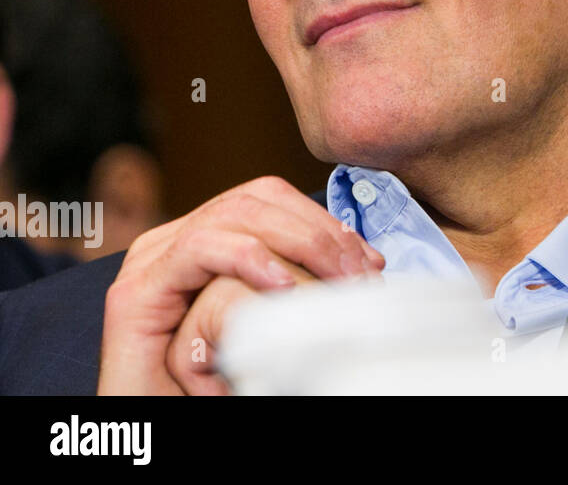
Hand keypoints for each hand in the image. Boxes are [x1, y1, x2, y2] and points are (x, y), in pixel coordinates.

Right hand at [98, 176, 383, 394]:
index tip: (369, 261)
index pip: (273, 200)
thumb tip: (368, 258)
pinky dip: (249, 257)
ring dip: (300, 242)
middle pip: (257, 200)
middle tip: (359, 274)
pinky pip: (199, 248)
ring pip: (235, 215)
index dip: (325, 222)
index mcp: (208, 240)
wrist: (160, 430)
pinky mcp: (135, 293)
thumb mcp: (275, 318)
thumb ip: (306, 278)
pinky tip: (284, 285)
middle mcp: (174, 241)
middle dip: (320, 231)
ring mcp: (151, 262)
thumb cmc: (220, 384)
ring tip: (336, 282)